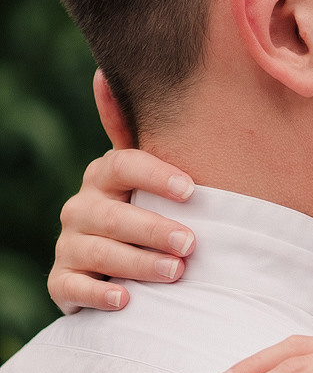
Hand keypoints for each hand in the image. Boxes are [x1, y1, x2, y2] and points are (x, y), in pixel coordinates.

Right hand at [50, 143, 196, 312]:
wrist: (111, 267)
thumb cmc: (140, 212)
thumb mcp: (142, 177)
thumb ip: (131, 133)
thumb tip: (103, 72)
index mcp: (103, 177)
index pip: (123, 165)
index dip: (155, 176)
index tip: (190, 191)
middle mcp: (80, 208)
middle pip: (114, 215)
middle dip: (153, 229)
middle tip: (191, 244)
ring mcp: (69, 246)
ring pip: (99, 252)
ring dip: (138, 262)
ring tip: (175, 272)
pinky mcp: (62, 283)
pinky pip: (75, 288)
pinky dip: (100, 295)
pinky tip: (126, 301)